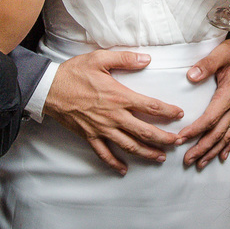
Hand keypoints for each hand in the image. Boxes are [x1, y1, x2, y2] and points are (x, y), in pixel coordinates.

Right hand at [43, 50, 184, 174]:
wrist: (49, 89)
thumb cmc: (74, 73)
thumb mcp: (100, 59)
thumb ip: (125, 59)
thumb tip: (147, 60)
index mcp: (120, 96)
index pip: (151, 106)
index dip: (168, 111)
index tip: (180, 114)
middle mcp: (114, 116)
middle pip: (145, 131)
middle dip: (164, 138)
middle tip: (178, 142)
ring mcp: (102, 129)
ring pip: (129, 145)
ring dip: (147, 153)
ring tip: (160, 157)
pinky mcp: (89, 136)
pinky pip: (104, 153)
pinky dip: (114, 163)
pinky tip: (123, 169)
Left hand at [177, 37, 229, 167]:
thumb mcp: (221, 53)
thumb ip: (207, 64)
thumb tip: (190, 76)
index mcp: (229, 94)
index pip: (210, 118)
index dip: (195, 130)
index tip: (181, 139)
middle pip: (217, 133)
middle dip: (202, 148)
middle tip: (187, 160)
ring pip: (226, 136)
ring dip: (213, 151)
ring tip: (200, 164)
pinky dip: (228, 145)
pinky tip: (221, 156)